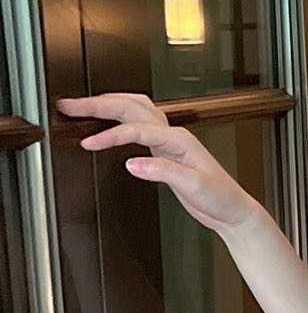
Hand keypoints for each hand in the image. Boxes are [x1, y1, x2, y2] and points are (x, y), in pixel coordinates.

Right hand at [56, 92, 257, 233]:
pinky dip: (116, 120)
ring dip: (106, 105)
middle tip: (70, 105)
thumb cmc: (220, 197)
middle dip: (98, 104)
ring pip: (133, 110)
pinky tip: (104, 125)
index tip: (88, 142)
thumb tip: (133, 163)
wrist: (232, 209)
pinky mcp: (163, 152)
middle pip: (131, 107)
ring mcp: (168, 141)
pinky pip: (135, 126)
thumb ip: (163, 172)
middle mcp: (172, 134)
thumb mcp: (193, 186)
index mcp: (179, 139)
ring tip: (80, 107)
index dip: (110, 135)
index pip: (136, 128)